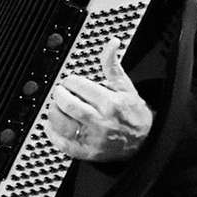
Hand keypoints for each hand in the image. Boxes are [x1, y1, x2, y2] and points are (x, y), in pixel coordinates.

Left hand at [43, 38, 152, 161]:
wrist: (145, 140)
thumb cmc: (133, 112)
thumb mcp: (124, 86)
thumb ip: (112, 65)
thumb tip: (112, 43)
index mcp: (110, 103)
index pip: (80, 86)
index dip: (69, 81)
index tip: (69, 82)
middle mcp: (101, 121)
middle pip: (69, 105)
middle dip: (59, 95)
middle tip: (59, 92)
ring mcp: (93, 139)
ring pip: (63, 124)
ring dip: (53, 112)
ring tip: (56, 107)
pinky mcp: (87, 153)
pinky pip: (63, 144)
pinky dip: (52, 134)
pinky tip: (52, 125)